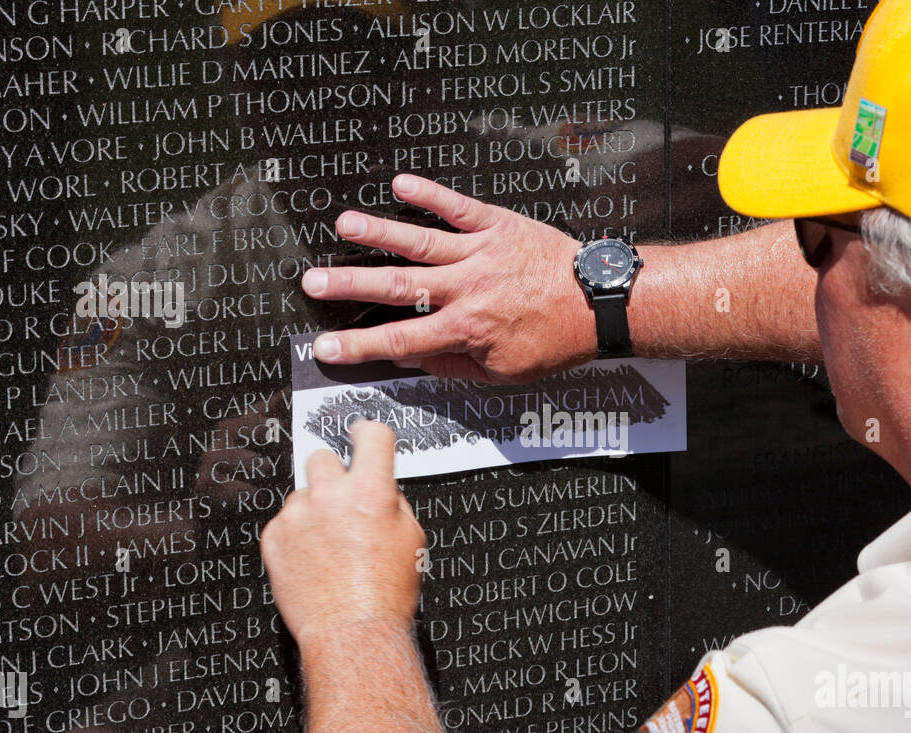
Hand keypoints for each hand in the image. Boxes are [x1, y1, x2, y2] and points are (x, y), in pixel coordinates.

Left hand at [260, 420, 425, 659]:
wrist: (352, 633)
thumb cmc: (385, 594)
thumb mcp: (411, 539)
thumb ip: (392, 502)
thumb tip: (380, 487)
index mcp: (372, 491)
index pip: (371, 435)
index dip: (367, 433)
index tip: (359, 435)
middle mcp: (332, 496)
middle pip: (324, 457)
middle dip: (334, 475)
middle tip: (344, 503)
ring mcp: (298, 515)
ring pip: (302, 492)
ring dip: (314, 508)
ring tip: (329, 545)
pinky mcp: (274, 537)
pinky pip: (284, 521)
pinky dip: (296, 535)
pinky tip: (313, 559)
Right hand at [300, 174, 596, 383]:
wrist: (597, 301)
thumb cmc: (556, 339)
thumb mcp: (505, 371)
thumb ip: (455, 365)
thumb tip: (414, 360)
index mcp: (467, 329)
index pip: (401, 340)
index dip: (359, 345)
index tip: (325, 346)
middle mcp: (467, 289)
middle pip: (398, 288)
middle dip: (351, 286)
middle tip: (313, 281)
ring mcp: (480, 253)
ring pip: (420, 242)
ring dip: (380, 233)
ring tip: (344, 223)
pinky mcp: (497, 225)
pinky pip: (458, 207)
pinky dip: (430, 193)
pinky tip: (401, 182)